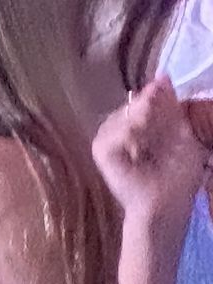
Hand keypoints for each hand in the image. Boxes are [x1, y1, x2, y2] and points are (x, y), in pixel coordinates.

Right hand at [93, 77, 212, 231]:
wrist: (166, 206)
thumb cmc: (178, 177)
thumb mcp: (182, 136)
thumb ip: (172, 109)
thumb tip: (164, 78)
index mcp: (137, 127)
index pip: (142, 101)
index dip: (153, 92)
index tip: (163, 81)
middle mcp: (118, 131)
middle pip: (131, 105)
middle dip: (148, 106)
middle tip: (159, 118)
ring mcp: (107, 141)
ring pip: (122, 116)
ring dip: (140, 121)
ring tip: (152, 140)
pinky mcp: (101, 151)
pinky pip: (114, 131)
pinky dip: (130, 134)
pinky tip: (139, 146)